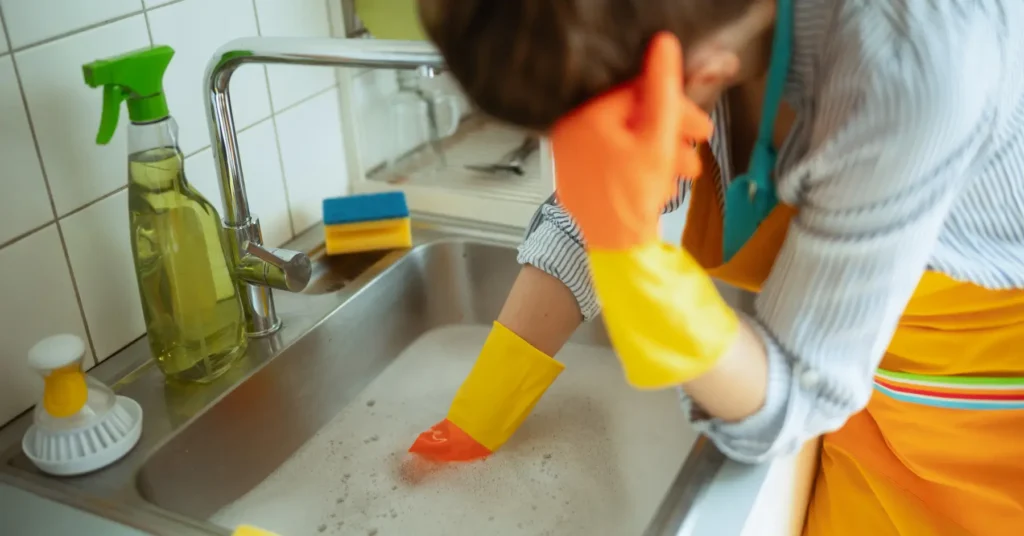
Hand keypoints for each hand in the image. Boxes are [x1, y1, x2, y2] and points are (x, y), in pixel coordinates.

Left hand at [551, 32, 712, 249]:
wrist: (617, 255)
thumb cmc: (632, 203)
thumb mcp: (657, 141)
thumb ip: (664, 92)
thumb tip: (664, 47)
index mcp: (583, 119)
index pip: (636, 95)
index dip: (674, 107)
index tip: (698, 124)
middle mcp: (569, 134)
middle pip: (632, 118)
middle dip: (670, 134)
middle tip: (695, 146)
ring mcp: (572, 158)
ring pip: (627, 141)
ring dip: (662, 152)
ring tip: (684, 171)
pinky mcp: (579, 178)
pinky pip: (615, 160)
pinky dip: (642, 167)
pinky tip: (660, 184)